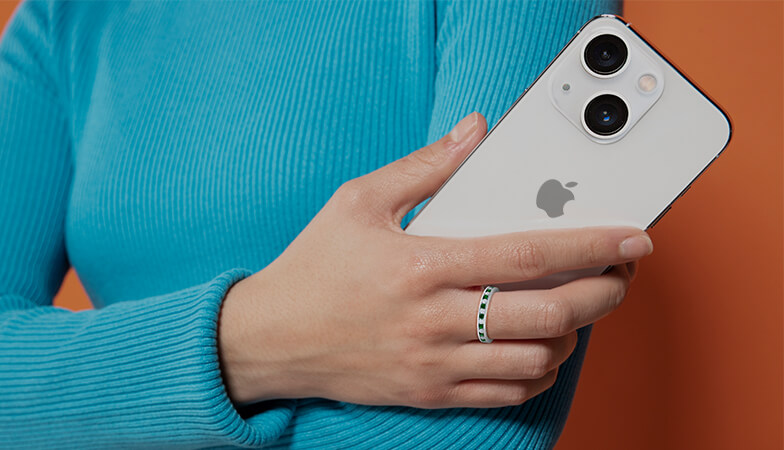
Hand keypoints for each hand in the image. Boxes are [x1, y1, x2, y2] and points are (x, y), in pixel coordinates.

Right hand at [218, 112, 651, 408]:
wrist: (271, 339)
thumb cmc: (313, 267)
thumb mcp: (358, 201)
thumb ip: (425, 166)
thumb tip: (475, 132)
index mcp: (423, 265)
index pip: (528, 254)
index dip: (591, 246)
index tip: (630, 239)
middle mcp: (434, 319)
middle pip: (548, 313)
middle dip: (602, 294)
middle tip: (617, 277)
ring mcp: (434, 362)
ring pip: (535, 359)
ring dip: (573, 334)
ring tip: (578, 309)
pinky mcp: (429, 392)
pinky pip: (505, 393)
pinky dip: (539, 372)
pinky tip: (541, 348)